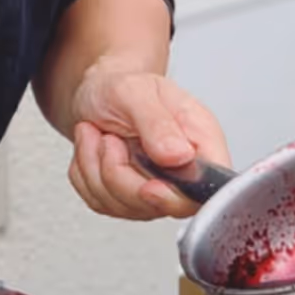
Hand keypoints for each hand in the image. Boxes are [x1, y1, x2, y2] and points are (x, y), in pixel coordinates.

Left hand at [66, 63, 229, 221]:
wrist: (96, 93)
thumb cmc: (120, 89)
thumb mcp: (136, 92)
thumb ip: (158, 123)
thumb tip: (179, 156)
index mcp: (201, 141)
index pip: (207, 189)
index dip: (178, 198)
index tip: (148, 187)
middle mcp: (183, 171)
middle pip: (160, 205)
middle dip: (120, 174)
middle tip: (110, 139)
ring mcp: (156, 190)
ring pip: (124, 206)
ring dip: (97, 169)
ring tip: (99, 136)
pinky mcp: (127, 199)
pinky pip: (101, 202)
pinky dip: (86, 174)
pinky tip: (93, 149)